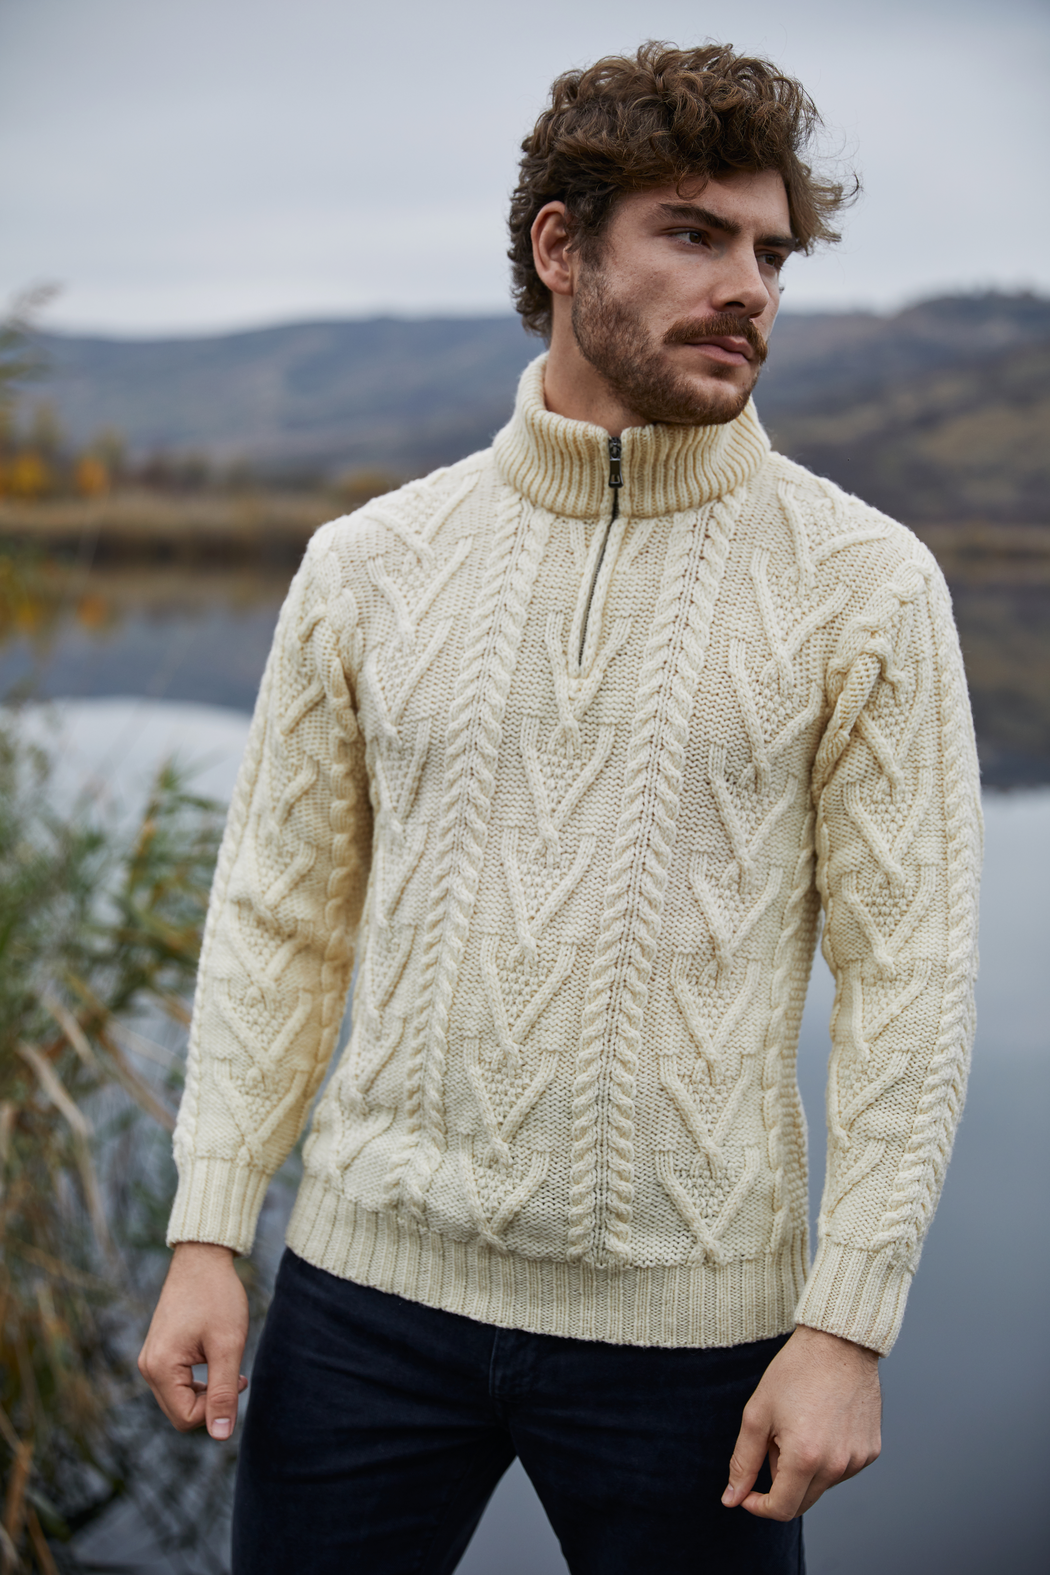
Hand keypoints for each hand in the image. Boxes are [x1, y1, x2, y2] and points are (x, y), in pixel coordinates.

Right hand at [138, 1241, 249, 1440]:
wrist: (203, 1258)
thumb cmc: (217, 1297)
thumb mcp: (227, 1345)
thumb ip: (224, 1392)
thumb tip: (221, 1436)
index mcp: (159, 1367)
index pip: (186, 1418)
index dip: (217, 1409)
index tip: (238, 1381)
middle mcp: (147, 1366)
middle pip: (181, 1412)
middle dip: (212, 1401)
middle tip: (238, 1375)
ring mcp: (151, 1358)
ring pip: (181, 1398)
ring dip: (208, 1390)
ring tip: (230, 1366)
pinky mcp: (160, 1351)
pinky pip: (178, 1382)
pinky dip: (201, 1379)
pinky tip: (218, 1359)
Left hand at [722, 1324, 880, 1519]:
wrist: (838, 1343)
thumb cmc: (795, 1372)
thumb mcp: (757, 1414)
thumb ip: (744, 1461)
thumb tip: (732, 1499)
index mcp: (805, 1458)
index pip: (782, 1509)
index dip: (758, 1505)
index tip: (747, 1490)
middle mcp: (836, 1466)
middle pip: (802, 1501)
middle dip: (780, 1483)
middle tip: (774, 1442)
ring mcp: (857, 1460)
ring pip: (822, 1485)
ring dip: (804, 1469)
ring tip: (800, 1424)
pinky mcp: (871, 1451)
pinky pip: (841, 1469)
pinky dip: (826, 1458)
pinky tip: (822, 1423)